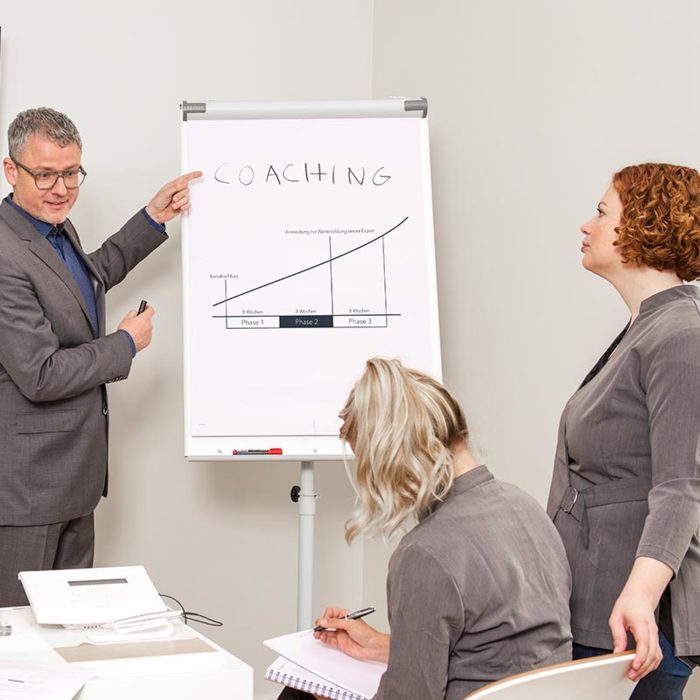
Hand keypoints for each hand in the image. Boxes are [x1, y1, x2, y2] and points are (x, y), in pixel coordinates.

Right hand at [118, 306, 153, 351]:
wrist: (125, 343)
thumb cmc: (126, 332)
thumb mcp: (126, 317)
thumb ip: (133, 313)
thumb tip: (135, 313)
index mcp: (145, 318)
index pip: (150, 310)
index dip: (148, 308)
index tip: (146, 308)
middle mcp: (149, 326)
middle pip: (148, 321)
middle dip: (142, 321)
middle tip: (134, 323)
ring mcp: (149, 334)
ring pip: (147, 329)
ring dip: (142, 329)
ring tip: (133, 332)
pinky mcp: (148, 341)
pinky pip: (146, 336)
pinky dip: (142, 336)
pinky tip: (135, 337)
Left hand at [145, 170, 202, 223]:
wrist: (156, 214)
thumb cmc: (157, 202)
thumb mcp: (165, 192)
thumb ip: (175, 187)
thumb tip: (184, 182)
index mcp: (173, 185)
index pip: (185, 179)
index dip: (192, 175)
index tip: (199, 173)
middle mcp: (178, 191)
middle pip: (187, 190)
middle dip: (180, 195)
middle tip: (173, 199)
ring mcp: (180, 199)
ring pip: (187, 198)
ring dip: (180, 202)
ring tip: (173, 204)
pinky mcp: (182, 206)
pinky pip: (188, 205)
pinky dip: (183, 207)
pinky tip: (177, 207)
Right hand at [314, 607, 389, 663]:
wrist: (372, 646)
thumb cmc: (366, 632)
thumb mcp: (350, 624)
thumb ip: (335, 623)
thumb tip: (323, 621)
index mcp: (345, 616)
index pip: (331, 612)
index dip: (326, 616)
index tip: (324, 621)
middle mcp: (342, 624)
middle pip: (327, 622)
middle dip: (321, 624)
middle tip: (318, 627)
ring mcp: (340, 633)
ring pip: (327, 631)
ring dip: (321, 632)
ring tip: (317, 633)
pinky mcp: (340, 643)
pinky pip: (329, 640)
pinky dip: (324, 639)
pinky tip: (322, 637)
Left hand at [608, 557, 671, 680]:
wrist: (640, 596)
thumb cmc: (628, 604)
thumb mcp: (616, 616)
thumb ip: (617, 634)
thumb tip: (617, 651)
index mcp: (641, 624)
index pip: (644, 644)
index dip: (640, 657)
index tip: (634, 666)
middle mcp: (652, 632)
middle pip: (652, 654)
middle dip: (643, 667)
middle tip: (631, 675)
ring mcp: (655, 636)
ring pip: (657, 657)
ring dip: (648, 668)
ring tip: (635, 674)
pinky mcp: (655, 639)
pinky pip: (657, 655)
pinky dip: (651, 664)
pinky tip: (643, 668)